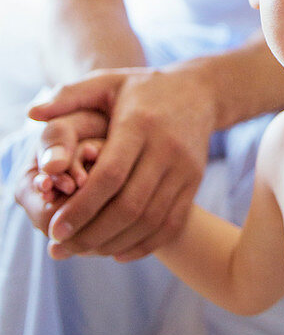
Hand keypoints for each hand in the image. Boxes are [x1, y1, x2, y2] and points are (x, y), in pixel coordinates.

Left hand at [29, 66, 215, 260]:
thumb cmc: (143, 89)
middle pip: (130, 205)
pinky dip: (144, 245)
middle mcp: (166, 148)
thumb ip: (69, 95)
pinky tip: (117, 252)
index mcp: (139, 124)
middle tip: (61, 248)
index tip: (55, 228)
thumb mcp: (107, 82)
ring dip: (114, 243)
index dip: (82, 207)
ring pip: (151, 220)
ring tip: (84, 252)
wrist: (200, 91)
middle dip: (92, 233)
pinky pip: (172, 224)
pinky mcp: (195, 182)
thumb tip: (33, 112)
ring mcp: (185, 168)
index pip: (110, 175)